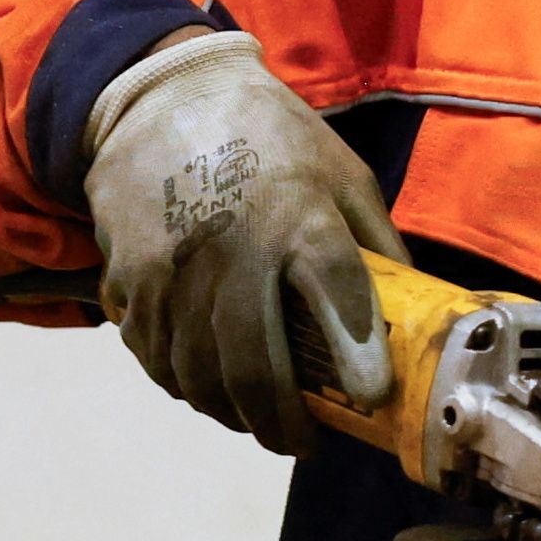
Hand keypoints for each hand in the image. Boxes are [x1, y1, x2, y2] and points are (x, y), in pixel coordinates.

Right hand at [82, 29, 400, 455]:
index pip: (332, 287)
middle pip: (253, 362)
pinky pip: (154, 356)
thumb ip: (374, 240)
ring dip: (229, 411)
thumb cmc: (268, 137)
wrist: (160, 96)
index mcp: (298, 212)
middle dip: (279, 423)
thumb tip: (412, 311)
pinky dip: (181, 382)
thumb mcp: (339, 170)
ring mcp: (171, 266)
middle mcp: (231, 244)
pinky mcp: (128, 277)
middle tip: (299, 444)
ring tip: (253, 420)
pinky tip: (204, 384)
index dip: (353, 350)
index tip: (368, 398)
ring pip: (197, 374)